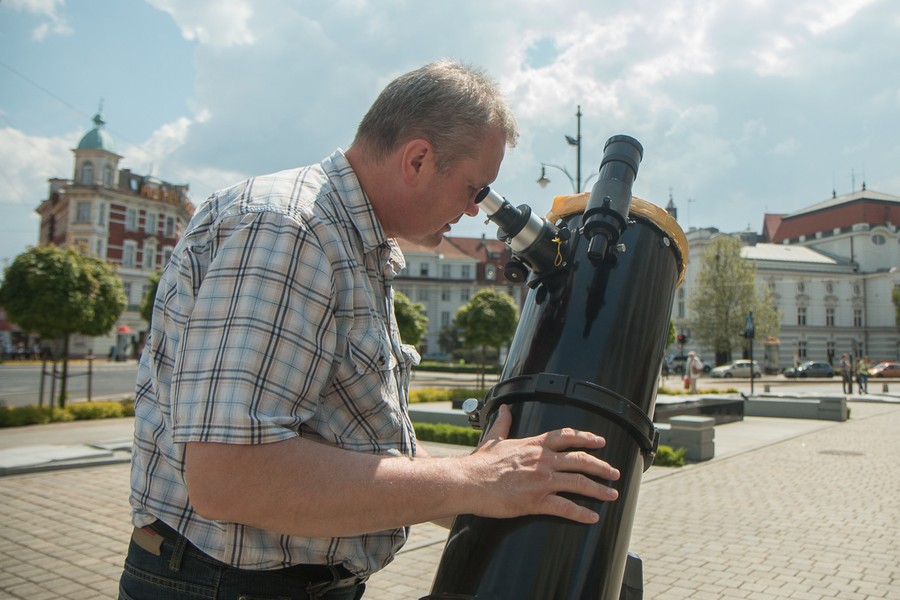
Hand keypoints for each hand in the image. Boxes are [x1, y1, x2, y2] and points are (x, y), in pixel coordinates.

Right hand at [460, 404, 619, 523]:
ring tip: (612, 494)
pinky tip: (592, 517)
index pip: (566, 436)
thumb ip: (503, 424)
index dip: (586, 438)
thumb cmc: (479, 463)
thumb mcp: (493, 439)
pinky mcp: (536, 502)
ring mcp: (541, 481)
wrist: (468, 482)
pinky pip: (565, 508)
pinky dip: (581, 513)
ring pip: (579, 483)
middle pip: (580, 460)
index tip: (600, 441)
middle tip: (614, 472)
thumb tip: (505, 408)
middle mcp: (542, 461)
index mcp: (533, 445)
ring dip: (599, 489)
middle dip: (601, 466)